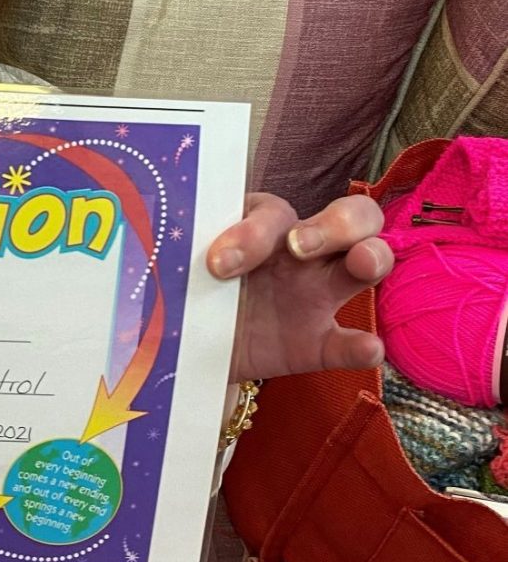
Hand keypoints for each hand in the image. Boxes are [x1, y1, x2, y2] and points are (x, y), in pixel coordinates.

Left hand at [207, 193, 392, 381]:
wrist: (186, 344)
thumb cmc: (192, 285)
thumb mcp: (189, 261)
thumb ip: (194, 250)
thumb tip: (199, 260)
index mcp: (266, 226)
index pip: (277, 212)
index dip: (252, 232)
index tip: (218, 262)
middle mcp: (302, 255)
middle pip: (352, 217)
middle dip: (338, 223)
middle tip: (299, 247)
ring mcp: (316, 297)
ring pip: (369, 262)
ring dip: (374, 256)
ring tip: (362, 263)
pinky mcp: (317, 344)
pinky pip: (349, 344)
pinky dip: (363, 346)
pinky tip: (368, 348)